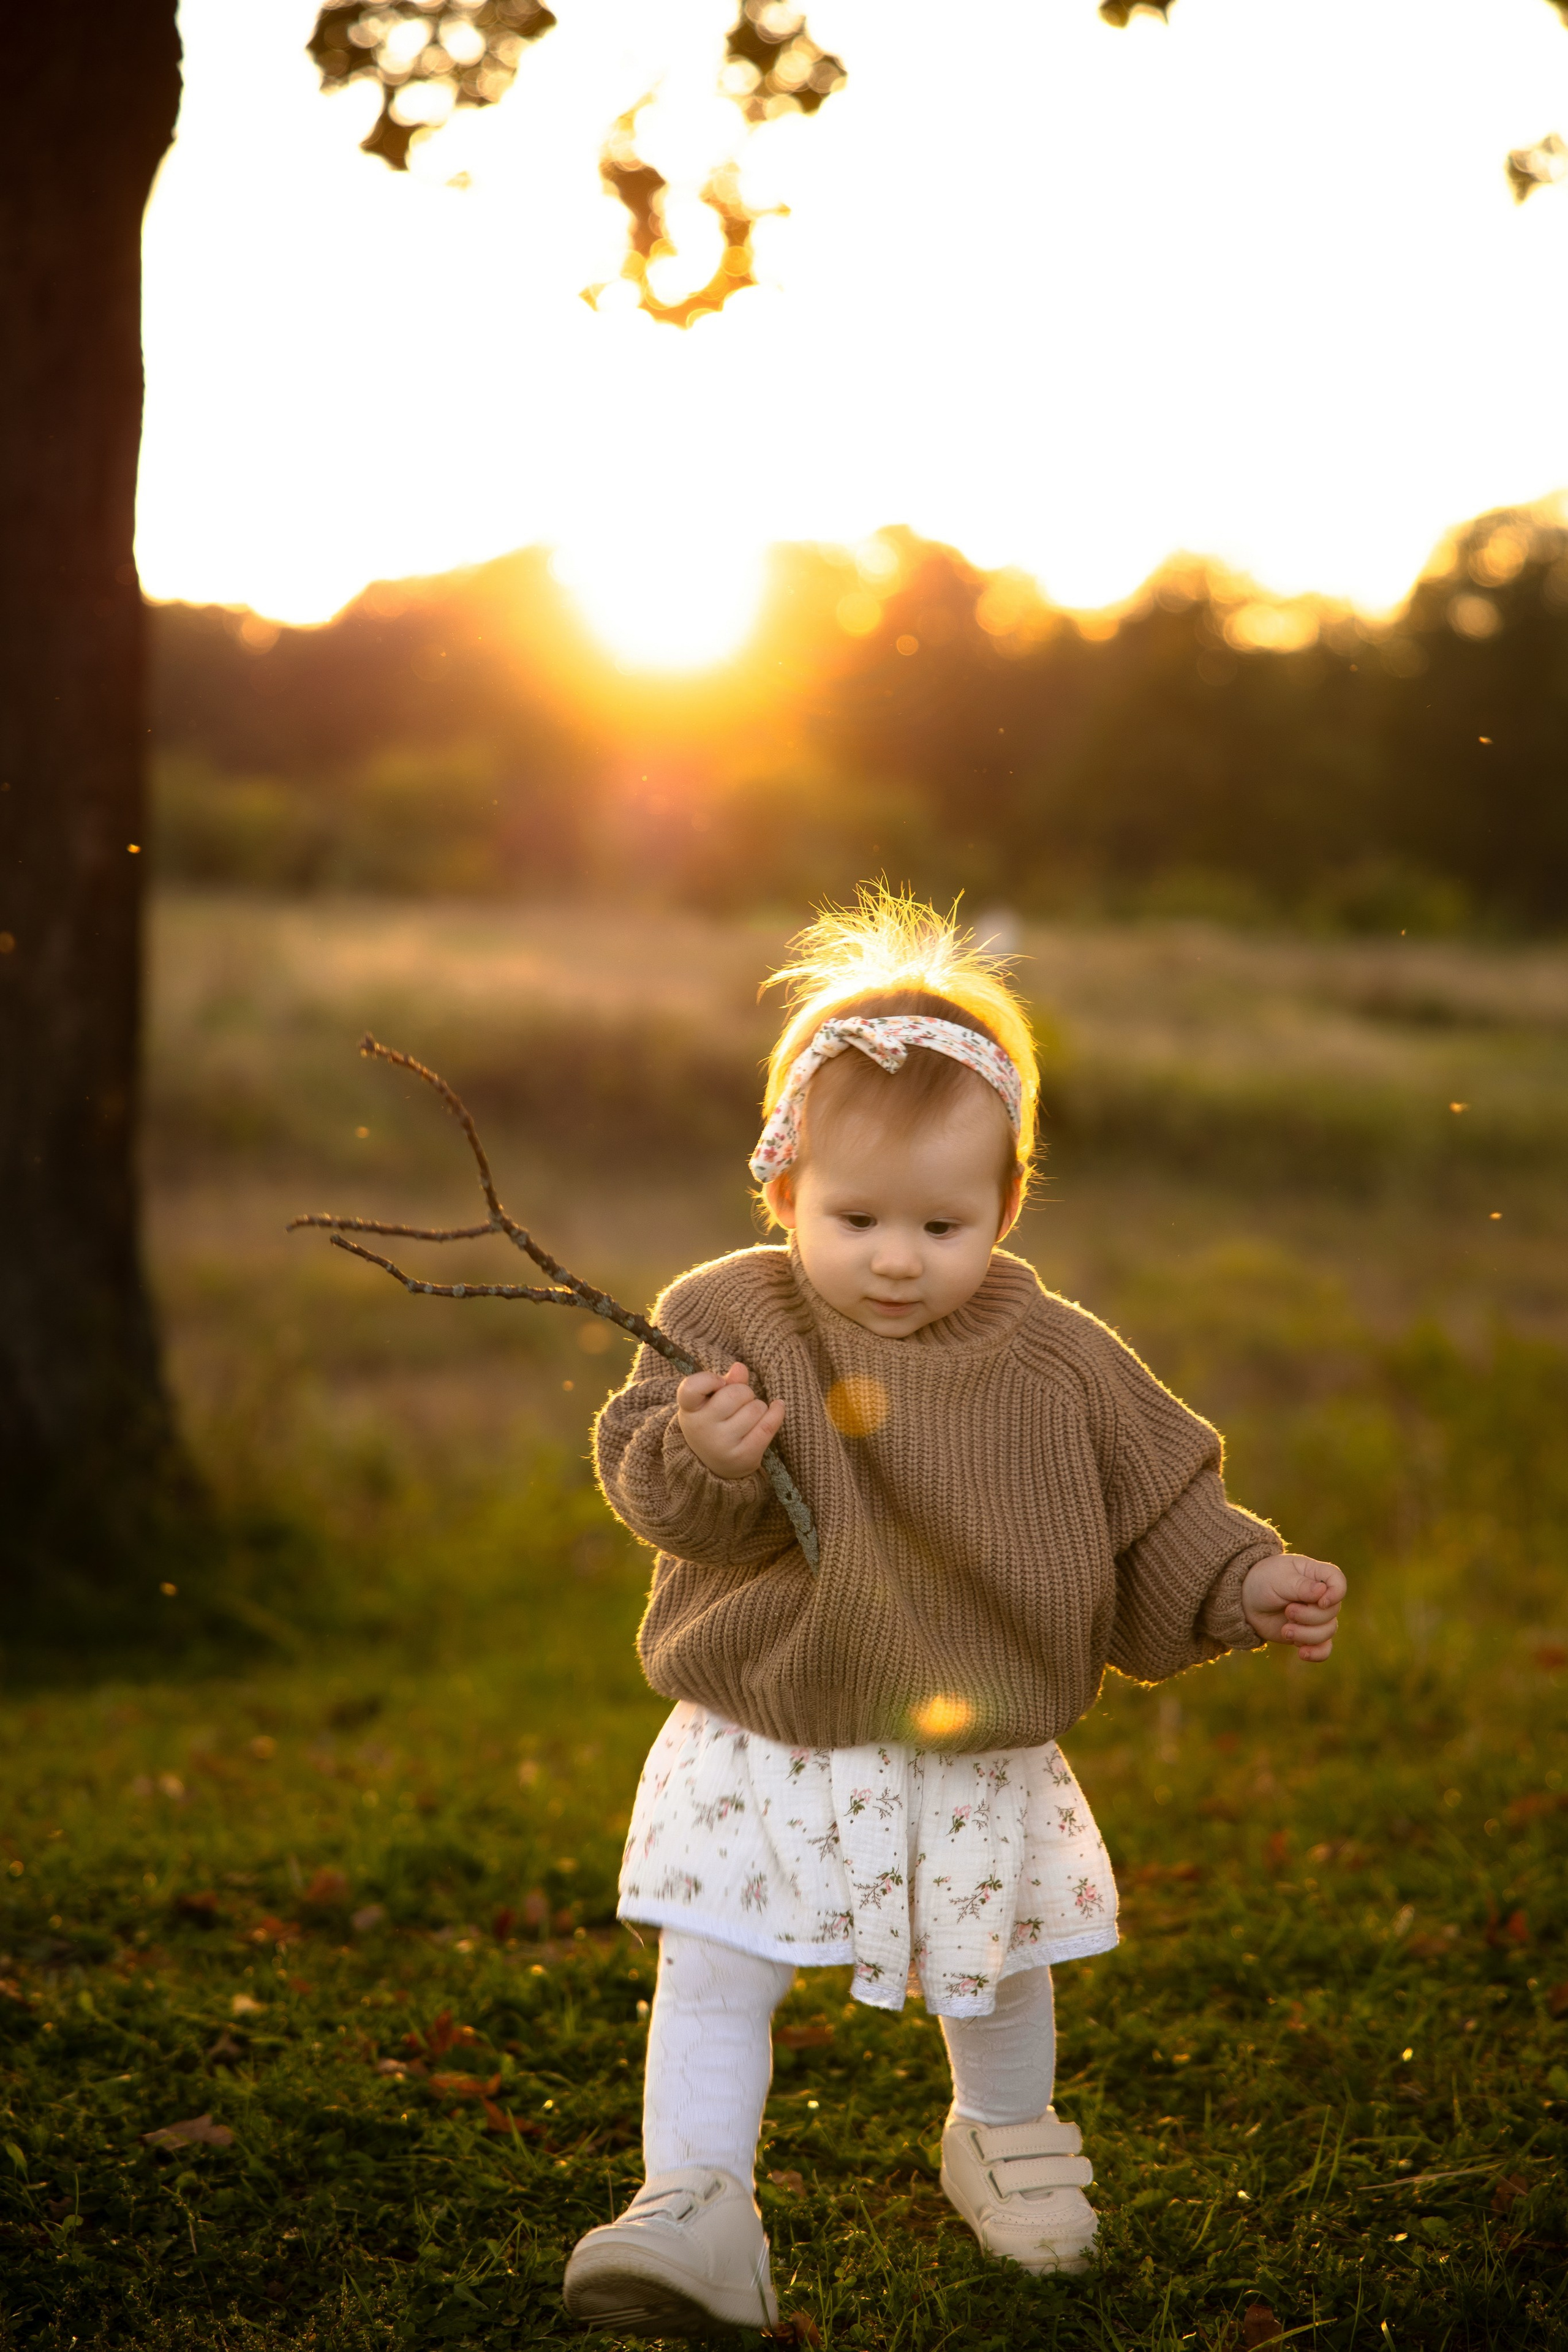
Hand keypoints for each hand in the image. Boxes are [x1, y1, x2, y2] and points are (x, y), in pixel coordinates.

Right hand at [676, 1362, 785, 1480]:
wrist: (714, 1465)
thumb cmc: (714, 1423)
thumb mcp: (711, 1401)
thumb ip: (726, 1382)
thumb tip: (740, 1367)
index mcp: (689, 1410)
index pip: (691, 1388)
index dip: (709, 1379)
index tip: (720, 1382)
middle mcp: (702, 1429)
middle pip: (735, 1393)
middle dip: (744, 1393)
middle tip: (739, 1403)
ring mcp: (723, 1445)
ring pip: (756, 1407)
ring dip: (758, 1407)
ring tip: (748, 1417)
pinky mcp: (744, 1456)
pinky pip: (768, 1425)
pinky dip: (777, 1412)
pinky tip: (777, 1407)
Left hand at [1240, 1553, 1345, 1661]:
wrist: (1244, 1601)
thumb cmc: (1262, 1581)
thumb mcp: (1278, 1579)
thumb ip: (1301, 1586)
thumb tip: (1323, 1592)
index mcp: (1315, 1574)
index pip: (1338, 1581)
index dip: (1336, 1594)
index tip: (1320, 1601)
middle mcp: (1320, 1596)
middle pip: (1332, 1611)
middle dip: (1310, 1616)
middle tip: (1288, 1611)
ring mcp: (1315, 1616)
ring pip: (1329, 1631)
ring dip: (1307, 1634)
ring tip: (1286, 1630)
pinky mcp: (1308, 1634)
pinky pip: (1324, 1649)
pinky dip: (1316, 1653)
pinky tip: (1302, 1653)